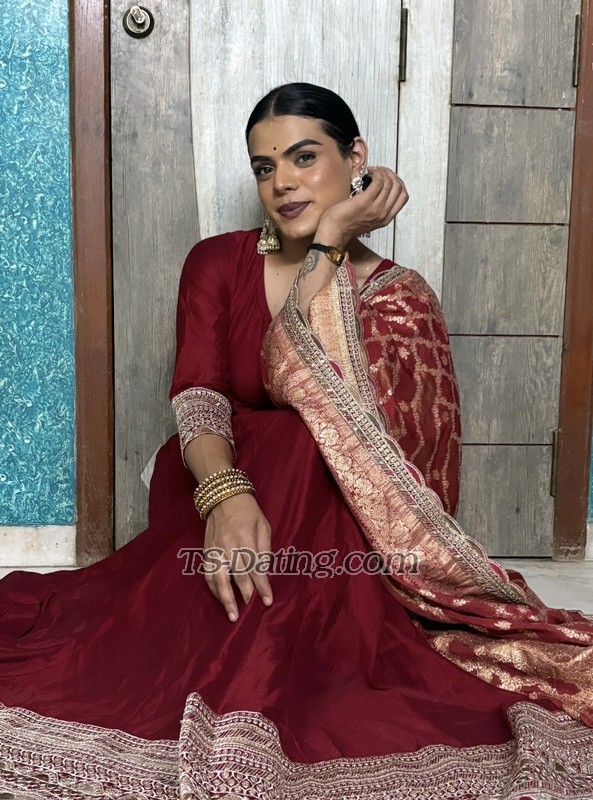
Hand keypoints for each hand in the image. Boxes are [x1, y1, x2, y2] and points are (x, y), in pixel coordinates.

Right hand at [203, 492, 272, 621]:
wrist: (223, 498)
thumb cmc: (248, 512)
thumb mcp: (263, 526)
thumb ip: (264, 549)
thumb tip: (265, 572)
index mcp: (245, 538)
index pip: (255, 568)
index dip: (261, 586)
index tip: (267, 601)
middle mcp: (228, 546)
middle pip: (238, 576)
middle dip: (246, 595)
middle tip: (251, 611)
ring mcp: (215, 550)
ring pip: (219, 579)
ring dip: (226, 599)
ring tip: (232, 615)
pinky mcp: (206, 552)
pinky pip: (208, 574)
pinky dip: (214, 589)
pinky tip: (220, 599)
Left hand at [317, 168, 408, 246]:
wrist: (334, 232)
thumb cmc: (346, 224)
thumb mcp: (368, 219)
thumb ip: (377, 208)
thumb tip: (380, 189)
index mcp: (386, 218)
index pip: (403, 196)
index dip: (398, 183)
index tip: (389, 177)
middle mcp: (384, 214)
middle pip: (398, 187)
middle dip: (391, 174)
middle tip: (381, 170)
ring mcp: (376, 208)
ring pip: (389, 183)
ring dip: (383, 171)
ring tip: (374, 170)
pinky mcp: (366, 201)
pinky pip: (378, 181)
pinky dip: (376, 172)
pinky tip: (369, 171)